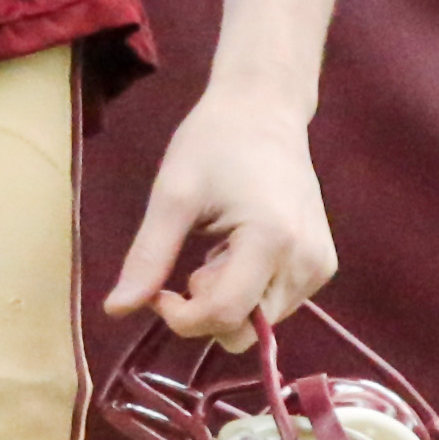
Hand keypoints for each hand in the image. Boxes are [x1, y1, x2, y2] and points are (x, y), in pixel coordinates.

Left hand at [105, 80, 337, 346]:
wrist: (265, 110)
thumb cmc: (215, 142)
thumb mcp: (172, 195)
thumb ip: (147, 257)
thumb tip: (116, 311)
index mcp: (271, 240)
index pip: (224, 316)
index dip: (182, 317)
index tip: (158, 291)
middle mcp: (306, 262)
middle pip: (246, 330)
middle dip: (206, 310)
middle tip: (193, 260)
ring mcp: (320, 266)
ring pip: (260, 322)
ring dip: (228, 298)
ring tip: (219, 245)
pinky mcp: (323, 265)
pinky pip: (276, 304)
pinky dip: (249, 290)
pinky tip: (239, 248)